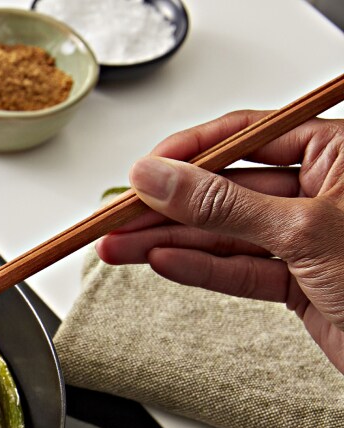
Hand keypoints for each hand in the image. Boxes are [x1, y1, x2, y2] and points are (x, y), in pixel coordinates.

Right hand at [95, 111, 343, 372]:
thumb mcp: (303, 230)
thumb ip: (223, 203)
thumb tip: (161, 176)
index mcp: (342, 153)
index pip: (248, 134)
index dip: (189, 152)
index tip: (141, 172)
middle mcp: (325, 191)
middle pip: (227, 188)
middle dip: (167, 207)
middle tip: (115, 217)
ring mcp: (311, 238)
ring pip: (226, 233)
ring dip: (169, 242)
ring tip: (117, 247)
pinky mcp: (303, 282)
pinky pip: (240, 270)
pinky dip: (199, 270)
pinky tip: (161, 264)